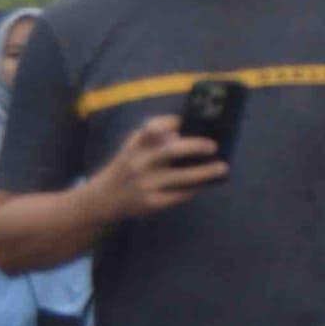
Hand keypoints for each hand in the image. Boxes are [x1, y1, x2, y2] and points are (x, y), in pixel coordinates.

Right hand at [97, 114, 225, 220]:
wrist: (102, 198)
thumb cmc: (127, 167)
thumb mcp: (132, 147)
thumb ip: (153, 137)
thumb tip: (184, 132)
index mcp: (136, 145)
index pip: (151, 128)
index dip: (168, 124)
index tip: (185, 123)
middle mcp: (139, 163)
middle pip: (171, 150)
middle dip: (196, 146)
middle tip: (213, 146)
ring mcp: (145, 184)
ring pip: (182, 177)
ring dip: (205, 172)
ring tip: (222, 168)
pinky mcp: (151, 202)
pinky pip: (180, 194)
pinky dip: (194, 188)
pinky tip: (204, 184)